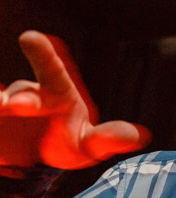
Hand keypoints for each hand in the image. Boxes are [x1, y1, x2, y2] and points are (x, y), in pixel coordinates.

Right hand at [1, 31, 149, 168]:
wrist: (33, 160)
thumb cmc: (66, 142)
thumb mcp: (88, 144)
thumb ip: (109, 138)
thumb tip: (140, 136)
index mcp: (55, 94)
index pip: (52, 72)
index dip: (42, 54)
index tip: (30, 37)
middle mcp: (26, 97)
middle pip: (23, 93)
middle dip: (21, 98)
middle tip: (17, 104)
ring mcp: (4, 108)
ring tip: (2, 108)